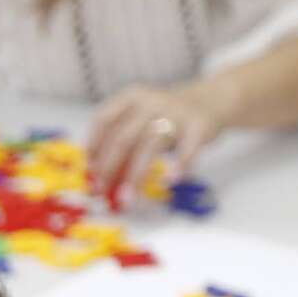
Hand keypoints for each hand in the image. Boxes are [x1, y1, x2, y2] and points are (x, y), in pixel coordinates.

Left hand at [86, 83, 226, 202]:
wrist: (209, 100)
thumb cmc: (162, 117)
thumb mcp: (137, 118)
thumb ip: (116, 139)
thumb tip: (95, 177)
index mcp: (130, 98)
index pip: (104, 120)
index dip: (93, 146)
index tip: (88, 171)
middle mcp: (151, 102)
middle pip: (124, 138)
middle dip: (109, 168)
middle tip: (101, 192)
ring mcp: (176, 113)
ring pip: (150, 145)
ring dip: (136, 175)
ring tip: (126, 199)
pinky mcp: (200, 125)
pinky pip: (189, 147)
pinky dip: (180, 164)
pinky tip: (171, 181)